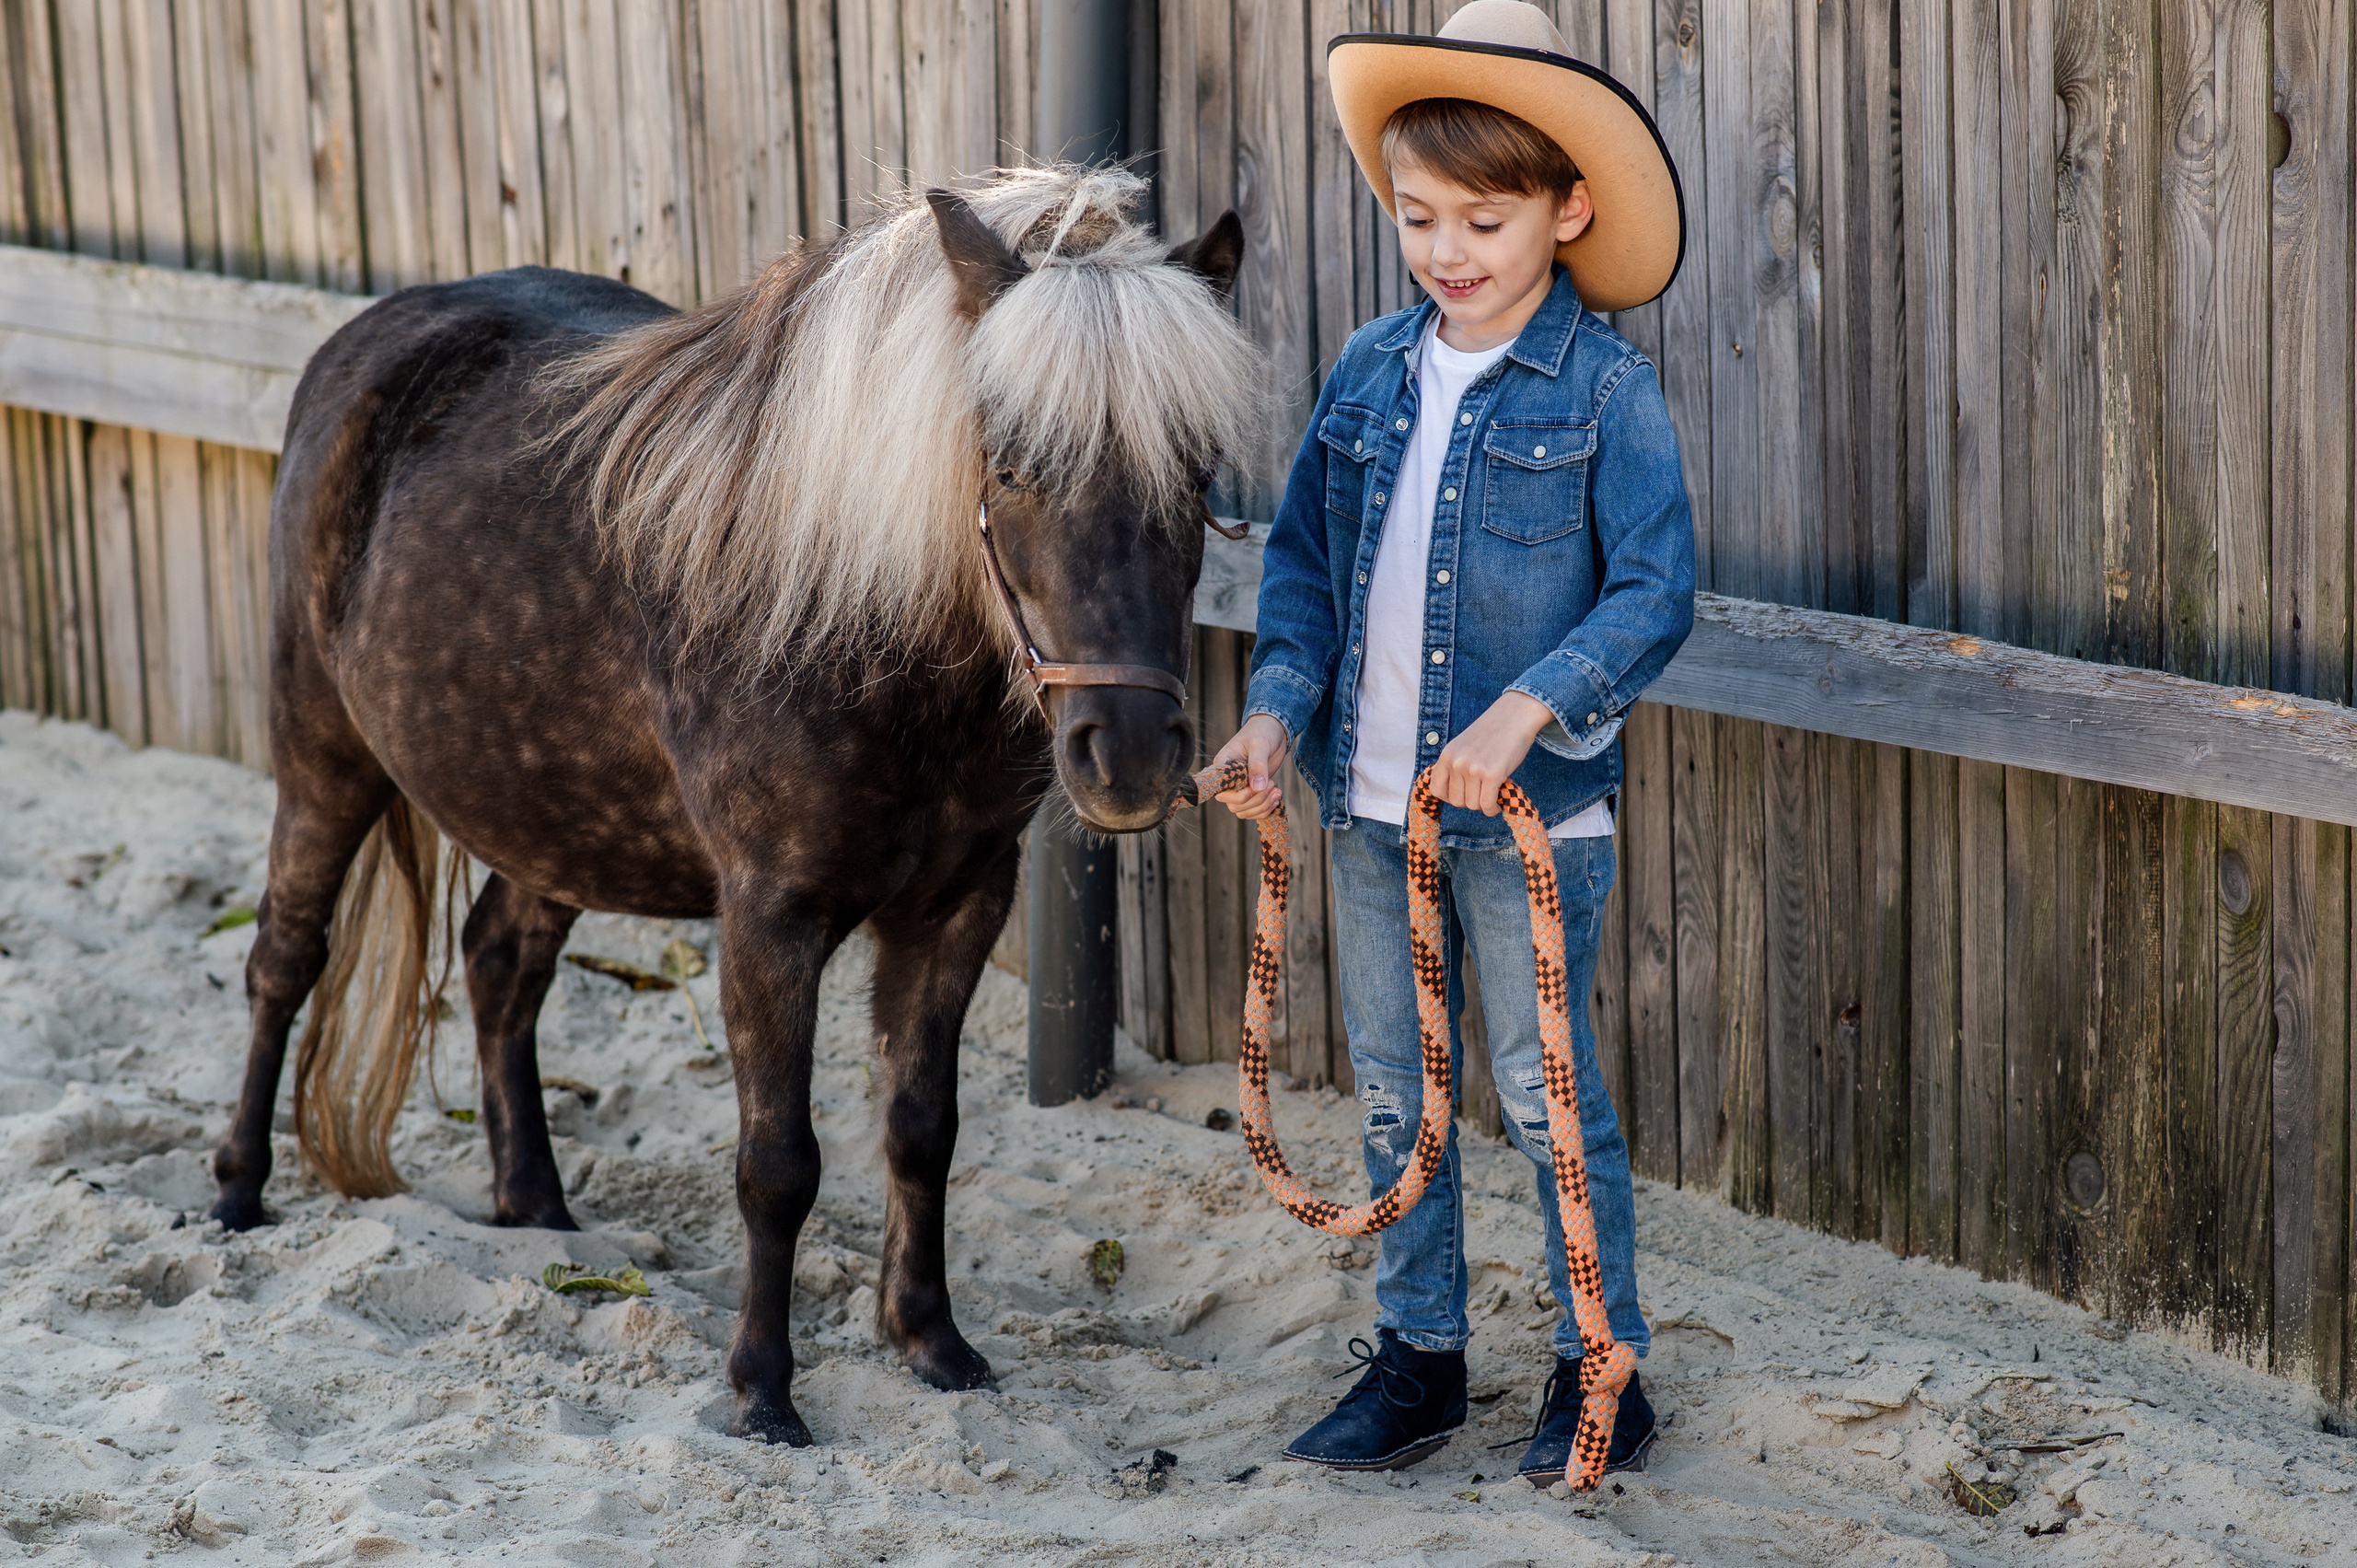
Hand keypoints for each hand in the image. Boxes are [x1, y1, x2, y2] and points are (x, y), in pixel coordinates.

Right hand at [1211, 714, 1289, 820]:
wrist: (1274, 730)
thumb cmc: (1262, 731)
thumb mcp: (1260, 744)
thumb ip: (1258, 765)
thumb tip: (1257, 788)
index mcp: (1223, 766)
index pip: (1221, 791)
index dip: (1237, 796)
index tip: (1254, 786)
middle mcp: (1229, 780)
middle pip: (1234, 805)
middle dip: (1256, 801)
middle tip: (1272, 785)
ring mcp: (1240, 787)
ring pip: (1244, 811)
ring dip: (1262, 807)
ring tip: (1277, 792)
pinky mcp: (1253, 791)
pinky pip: (1254, 810)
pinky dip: (1266, 809)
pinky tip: (1277, 797)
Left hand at [1429, 691, 1553, 815]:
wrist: (1514, 716)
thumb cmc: (1492, 733)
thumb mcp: (1463, 746)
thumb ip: (1455, 766)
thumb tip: (1453, 796)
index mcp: (1447, 755)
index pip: (1436, 790)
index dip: (1449, 797)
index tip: (1462, 794)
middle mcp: (1457, 763)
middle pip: (1456, 801)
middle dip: (1470, 801)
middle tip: (1482, 792)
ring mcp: (1473, 769)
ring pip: (1473, 805)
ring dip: (1484, 805)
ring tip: (1492, 794)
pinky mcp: (1492, 775)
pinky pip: (1487, 805)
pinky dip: (1493, 809)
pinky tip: (1498, 803)